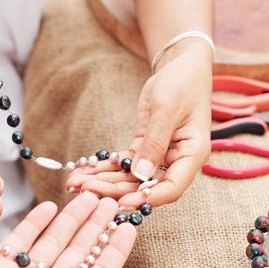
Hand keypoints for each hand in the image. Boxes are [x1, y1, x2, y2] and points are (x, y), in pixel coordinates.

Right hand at [0, 192, 144, 267]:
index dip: (115, 250)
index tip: (129, 226)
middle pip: (79, 252)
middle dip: (96, 227)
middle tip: (110, 201)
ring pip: (53, 241)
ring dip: (71, 219)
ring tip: (88, 197)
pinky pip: (22, 238)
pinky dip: (36, 222)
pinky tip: (50, 205)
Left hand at [65, 43, 211, 206]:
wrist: (181, 66)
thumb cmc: (182, 83)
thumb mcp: (166, 109)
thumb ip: (155, 143)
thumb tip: (141, 177)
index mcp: (192, 155)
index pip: (172, 188)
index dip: (148, 198)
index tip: (122, 202)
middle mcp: (178, 161)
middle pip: (146, 186)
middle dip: (115, 190)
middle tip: (86, 192)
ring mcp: (161, 156)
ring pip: (131, 177)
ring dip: (105, 181)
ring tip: (75, 184)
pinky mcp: (145, 148)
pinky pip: (125, 163)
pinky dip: (106, 167)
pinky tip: (84, 171)